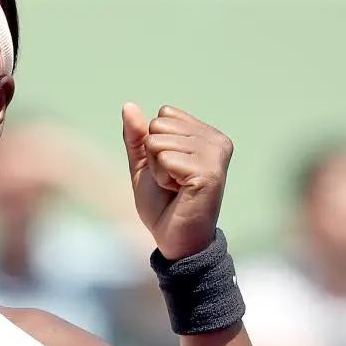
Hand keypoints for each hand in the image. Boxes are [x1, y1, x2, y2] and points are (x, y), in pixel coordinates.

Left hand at [121, 103, 232, 259]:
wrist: (174, 240)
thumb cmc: (162, 204)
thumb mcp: (144, 165)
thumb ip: (136, 136)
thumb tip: (128, 106)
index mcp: (206, 135)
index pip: (163, 115)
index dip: (154, 145)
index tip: (169, 170)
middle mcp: (217, 141)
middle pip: (159, 126)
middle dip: (155, 156)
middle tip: (171, 181)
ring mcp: (215, 155)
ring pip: (158, 141)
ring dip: (158, 169)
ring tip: (176, 188)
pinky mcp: (208, 172)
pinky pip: (165, 158)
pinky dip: (163, 178)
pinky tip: (179, 193)